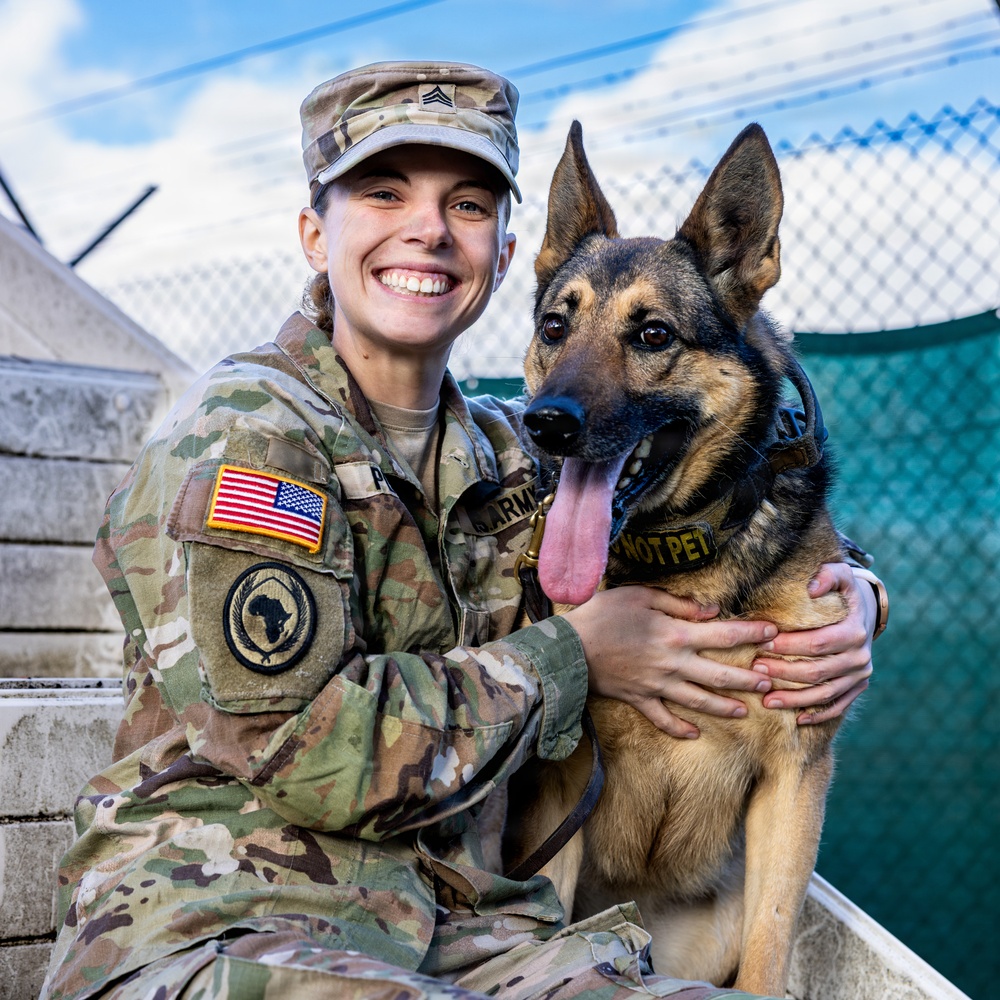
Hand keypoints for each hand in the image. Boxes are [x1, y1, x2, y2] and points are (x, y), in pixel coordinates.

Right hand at [563, 586, 777, 739]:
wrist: (570, 649)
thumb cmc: (603, 615)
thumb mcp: (641, 596)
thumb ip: (678, 603)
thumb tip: (711, 610)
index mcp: (676, 635)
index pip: (724, 636)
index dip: (751, 634)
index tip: (774, 633)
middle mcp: (673, 664)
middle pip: (719, 675)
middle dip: (747, 679)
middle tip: (768, 682)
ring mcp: (657, 686)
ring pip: (698, 701)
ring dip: (723, 707)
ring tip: (743, 712)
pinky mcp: (639, 700)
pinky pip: (663, 719)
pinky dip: (679, 729)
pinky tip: (694, 734)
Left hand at [753, 562, 875, 724]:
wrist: (867, 611)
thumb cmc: (843, 592)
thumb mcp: (840, 575)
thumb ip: (828, 575)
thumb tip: (811, 587)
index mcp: (854, 631)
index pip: (817, 643)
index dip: (789, 645)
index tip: (763, 643)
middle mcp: (860, 657)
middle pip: (817, 671)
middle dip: (784, 672)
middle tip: (755, 670)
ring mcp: (861, 675)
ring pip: (825, 693)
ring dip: (795, 699)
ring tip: (766, 701)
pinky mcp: (858, 687)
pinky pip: (838, 706)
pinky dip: (818, 714)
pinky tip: (797, 719)